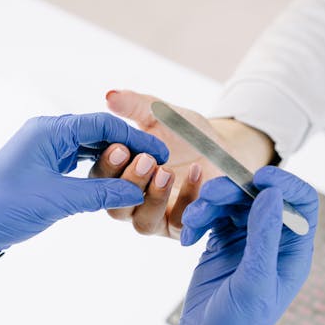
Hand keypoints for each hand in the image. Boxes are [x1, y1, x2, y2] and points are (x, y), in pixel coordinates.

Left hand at [0, 113, 168, 253]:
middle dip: (129, 149)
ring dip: (116, 160)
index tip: (160, 154)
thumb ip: (99, 194)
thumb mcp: (56, 200)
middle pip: (99, 133)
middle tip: (157, 166)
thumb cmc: (3, 207)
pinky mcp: (45, 167)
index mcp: (48, 131)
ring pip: (91, 148)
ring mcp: (46, 150)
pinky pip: (80, 162)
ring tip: (142, 174)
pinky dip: (100, 171)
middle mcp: (48, 134)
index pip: (102, 124)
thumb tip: (138, 192)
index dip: (135, 138)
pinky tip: (117, 182)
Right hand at [89, 90, 275, 238]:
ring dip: (152, 197)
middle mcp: (131, 202)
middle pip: (115, 206)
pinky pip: (178, 222)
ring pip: (142, 222)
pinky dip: (186, 198)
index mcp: (118, 176)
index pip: (100, 178)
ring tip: (165, 171)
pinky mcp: (182, 228)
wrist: (223, 149)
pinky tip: (195, 173)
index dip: (107, 165)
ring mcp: (155, 218)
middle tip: (145, 160)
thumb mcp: (160, 114)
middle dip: (129, 183)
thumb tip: (109, 96)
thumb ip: (135, 106)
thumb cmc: (185, 133)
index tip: (120, 147)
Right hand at [164, 166, 318, 324]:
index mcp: (293, 249)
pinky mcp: (221, 243)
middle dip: (234, 191)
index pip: (302, 202)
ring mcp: (247, 240)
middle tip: (210, 195)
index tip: (259, 177)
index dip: (285, 183)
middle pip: (260, 195)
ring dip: (210, 204)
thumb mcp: (254, 281)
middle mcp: (273, 240)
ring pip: (232, 202)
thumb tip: (271, 194)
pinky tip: (188, 237)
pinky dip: (198, 220)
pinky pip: (212, 216)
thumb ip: (263, 236)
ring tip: (192, 221)